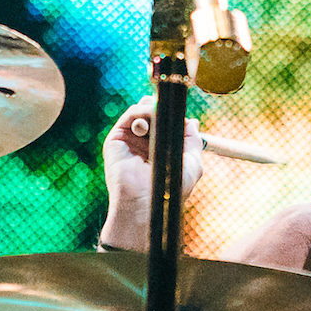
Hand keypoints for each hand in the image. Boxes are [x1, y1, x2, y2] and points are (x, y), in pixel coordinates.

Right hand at [100, 95, 203, 250]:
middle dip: (164, 108)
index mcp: (162, 149)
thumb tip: (192, 121)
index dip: (174, 115)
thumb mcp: (191, 163)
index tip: (183, 111)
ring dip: (155, 109)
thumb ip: (192, 141)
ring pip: (142, 110)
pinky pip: (131, 114)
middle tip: (172, 109)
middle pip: (153, 112)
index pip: (168, 123)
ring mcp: (130, 140)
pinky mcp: (117, 139)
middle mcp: (145, 143)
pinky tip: (151, 116)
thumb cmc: (171, 189)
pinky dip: (142, 110)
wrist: (146, 202)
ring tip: (161, 120)